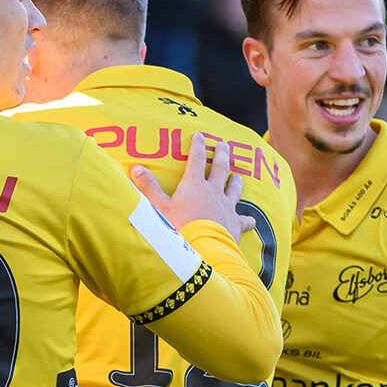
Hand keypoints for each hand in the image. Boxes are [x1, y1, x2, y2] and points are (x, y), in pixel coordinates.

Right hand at [130, 137, 254, 237]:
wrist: (203, 250)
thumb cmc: (179, 228)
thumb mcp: (158, 207)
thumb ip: (148, 187)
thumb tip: (136, 168)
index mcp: (195, 185)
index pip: (197, 159)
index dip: (197, 146)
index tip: (199, 136)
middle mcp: (213, 192)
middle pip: (220, 168)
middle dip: (222, 155)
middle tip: (224, 145)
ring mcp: (226, 207)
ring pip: (234, 189)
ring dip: (235, 181)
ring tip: (237, 176)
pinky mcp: (235, 224)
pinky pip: (244, 219)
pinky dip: (247, 219)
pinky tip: (251, 219)